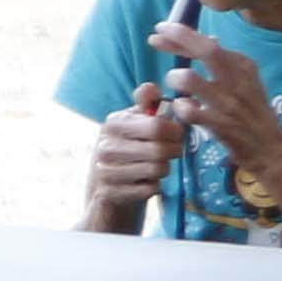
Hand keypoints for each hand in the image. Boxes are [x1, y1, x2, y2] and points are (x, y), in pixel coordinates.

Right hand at [84, 95, 177, 222]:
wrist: (107, 186)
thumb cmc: (130, 148)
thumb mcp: (137, 122)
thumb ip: (148, 104)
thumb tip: (151, 87)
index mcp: (114, 123)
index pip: (158, 126)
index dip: (176, 131)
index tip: (176, 133)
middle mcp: (105, 146)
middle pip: (161, 150)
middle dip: (174, 152)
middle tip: (172, 151)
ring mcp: (105, 171)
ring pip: (158, 170)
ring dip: (164, 170)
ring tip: (155, 166)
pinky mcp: (110, 193)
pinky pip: (150, 189)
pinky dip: (154, 187)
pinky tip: (144, 182)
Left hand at [148, 26, 281, 225]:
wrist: (269, 148)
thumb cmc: (252, 112)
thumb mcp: (247, 81)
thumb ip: (226, 63)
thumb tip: (208, 39)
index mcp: (245, 66)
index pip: (210, 43)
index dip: (181, 35)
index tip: (161, 30)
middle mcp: (238, 80)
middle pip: (206, 50)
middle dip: (178, 38)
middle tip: (155, 37)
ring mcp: (228, 103)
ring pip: (189, 78)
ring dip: (175, 79)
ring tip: (177, 88)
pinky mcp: (219, 125)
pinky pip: (187, 109)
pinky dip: (180, 107)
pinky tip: (185, 110)